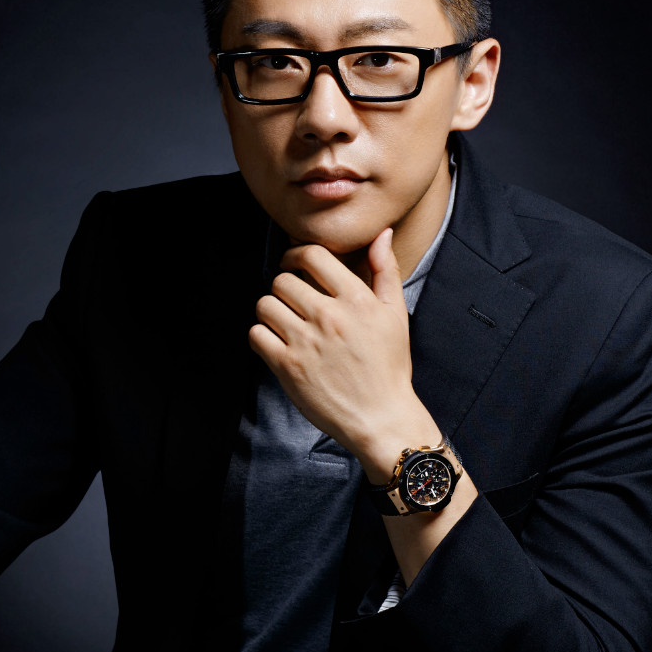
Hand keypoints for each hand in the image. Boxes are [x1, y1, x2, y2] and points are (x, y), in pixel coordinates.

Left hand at [247, 227, 434, 472]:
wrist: (380, 417)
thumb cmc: (388, 365)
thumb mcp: (395, 314)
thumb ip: (386, 271)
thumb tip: (381, 234)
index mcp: (356, 300)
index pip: (313, 256)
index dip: (295, 254)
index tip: (292, 263)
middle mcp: (329, 317)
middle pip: (283, 280)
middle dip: (284, 286)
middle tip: (290, 300)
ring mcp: (306, 342)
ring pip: (265, 304)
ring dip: (270, 311)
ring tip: (283, 321)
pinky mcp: (287, 367)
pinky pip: (256, 335)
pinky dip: (261, 336)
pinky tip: (276, 342)